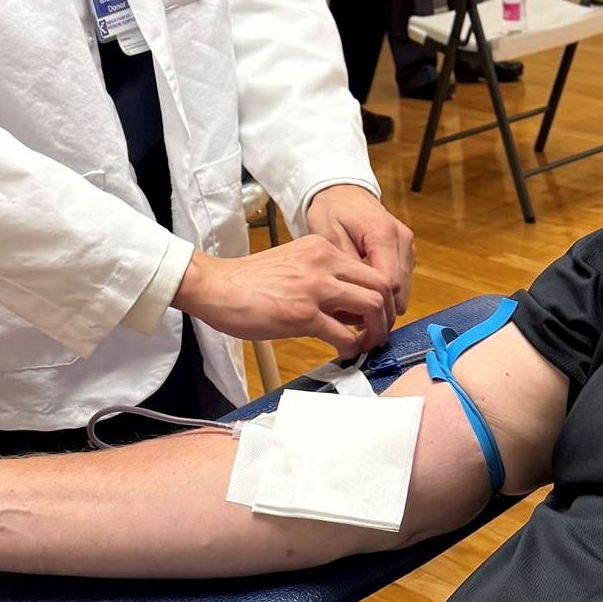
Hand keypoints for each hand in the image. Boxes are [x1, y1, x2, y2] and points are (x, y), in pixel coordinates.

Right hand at [176, 234, 395, 357]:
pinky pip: (343, 334)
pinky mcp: (303, 314)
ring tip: (366, 345)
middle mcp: (324, 262)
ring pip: (372, 306)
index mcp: (322, 249)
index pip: (370, 269)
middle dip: (387, 314)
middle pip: (381, 286)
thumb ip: (323, 280)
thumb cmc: (248, 282)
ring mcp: (315, 287)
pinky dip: (351, 347)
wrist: (215, 286)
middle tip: (379, 333)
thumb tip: (348, 310)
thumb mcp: (294, 266)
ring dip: (376, 331)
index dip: (381, 296)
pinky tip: (344, 353)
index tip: (375, 315)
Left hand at [306, 184, 413, 320]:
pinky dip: (386, 292)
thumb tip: (355, 299)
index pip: (390, 282)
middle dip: (381, 311)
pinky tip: (366, 296)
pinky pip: (402, 279)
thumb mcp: (327, 236)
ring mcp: (407, 245)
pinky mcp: (406, 250)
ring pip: (404, 288)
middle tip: (359, 329)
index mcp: (382, 234)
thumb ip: (345, 267)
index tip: (360, 326)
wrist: (342, 190)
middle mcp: (402, 239)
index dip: (377, 308)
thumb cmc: (331, 210)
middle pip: (400, 289)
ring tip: (360, 314)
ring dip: (384, 303)